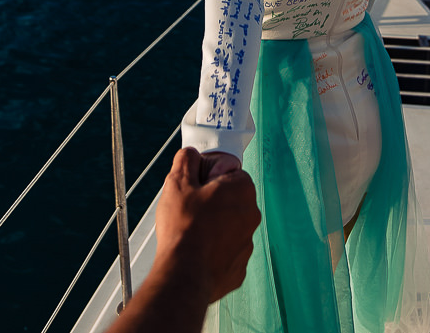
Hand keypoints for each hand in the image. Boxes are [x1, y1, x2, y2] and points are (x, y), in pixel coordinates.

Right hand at [154, 147, 260, 303]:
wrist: (184, 275)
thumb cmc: (183, 227)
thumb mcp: (177, 182)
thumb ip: (186, 160)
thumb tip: (190, 155)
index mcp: (242, 189)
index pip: (229, 172)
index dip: (208, 177)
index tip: (194, 187)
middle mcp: (251, 214)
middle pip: (229, 198)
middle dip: (211, 201)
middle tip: (188, 209)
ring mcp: (247, 243)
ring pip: (228, 225)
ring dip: (212, 226)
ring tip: (189, 233)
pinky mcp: (239, 266)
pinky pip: (226, 251)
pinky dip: (212, 250)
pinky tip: (195, 252)